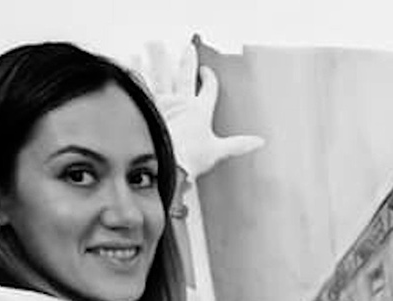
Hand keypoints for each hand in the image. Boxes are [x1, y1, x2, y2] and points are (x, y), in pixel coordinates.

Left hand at [135, 40, 263, 177]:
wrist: (165, 163)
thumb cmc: (189, 159)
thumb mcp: (218, 152)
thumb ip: (238, 144)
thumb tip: (259, 142)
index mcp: (200, 111)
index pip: (209, 89)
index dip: (209, 79)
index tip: (206, 72)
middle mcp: (182, 102)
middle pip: (185, 76)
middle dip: (187, 61)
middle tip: (188, 48)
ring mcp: (162, 101)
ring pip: (161, 75)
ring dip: (159, 59)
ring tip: (155, 45)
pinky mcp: (146, 104)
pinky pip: (140, 83)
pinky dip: (136, 70)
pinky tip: (133, 58)